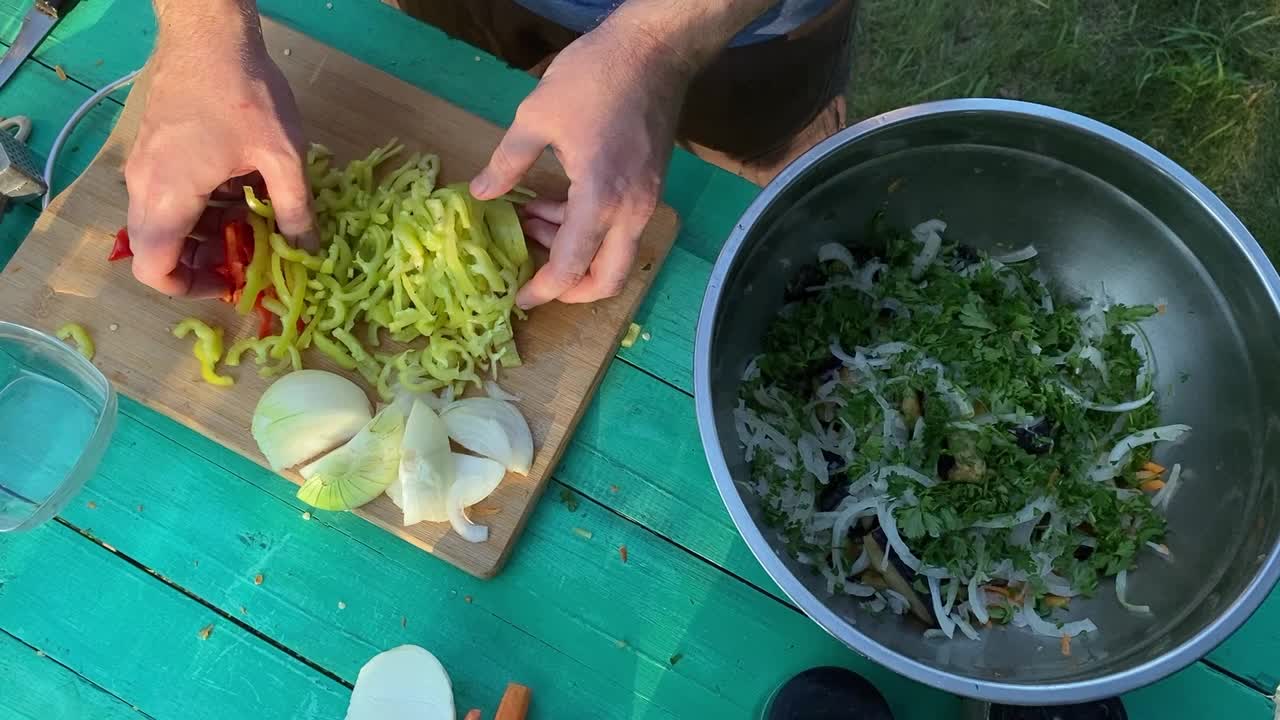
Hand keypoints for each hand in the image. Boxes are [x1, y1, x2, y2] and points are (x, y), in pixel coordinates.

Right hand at [125, 11, 313, 296]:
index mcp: (169, 197)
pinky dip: (198, 206)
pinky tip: (240, 191)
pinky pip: (167, 194)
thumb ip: (293, 210)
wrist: (208, 34)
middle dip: (201, 262)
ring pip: (163, 221)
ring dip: (204, 232)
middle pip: (157, 248)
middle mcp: (145, 186)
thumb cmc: (244, 94)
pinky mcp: (154, 148)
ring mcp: (145, 165)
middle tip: (247, 256)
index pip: (153, 269)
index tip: (228, 282)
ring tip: (252, 224)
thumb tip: (306, 250)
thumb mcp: (283, 158)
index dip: (187, 288)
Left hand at [469, 20, 692, 307]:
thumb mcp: (537, 117)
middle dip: (570, 289)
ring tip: (532, 221)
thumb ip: (508, 163)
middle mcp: (631, 211)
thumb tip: (482, 194)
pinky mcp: (650, 187)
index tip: (519, 298)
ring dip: (574, 251)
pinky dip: (590, 229)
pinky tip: (557, 202)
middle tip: (534, 278)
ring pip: (613, 253)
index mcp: (600, 199)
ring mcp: (646, 200)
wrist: (653, 50)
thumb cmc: (594, 77)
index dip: (542, 290)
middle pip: (607, 279)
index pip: (571, 267)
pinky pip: (621, 228)